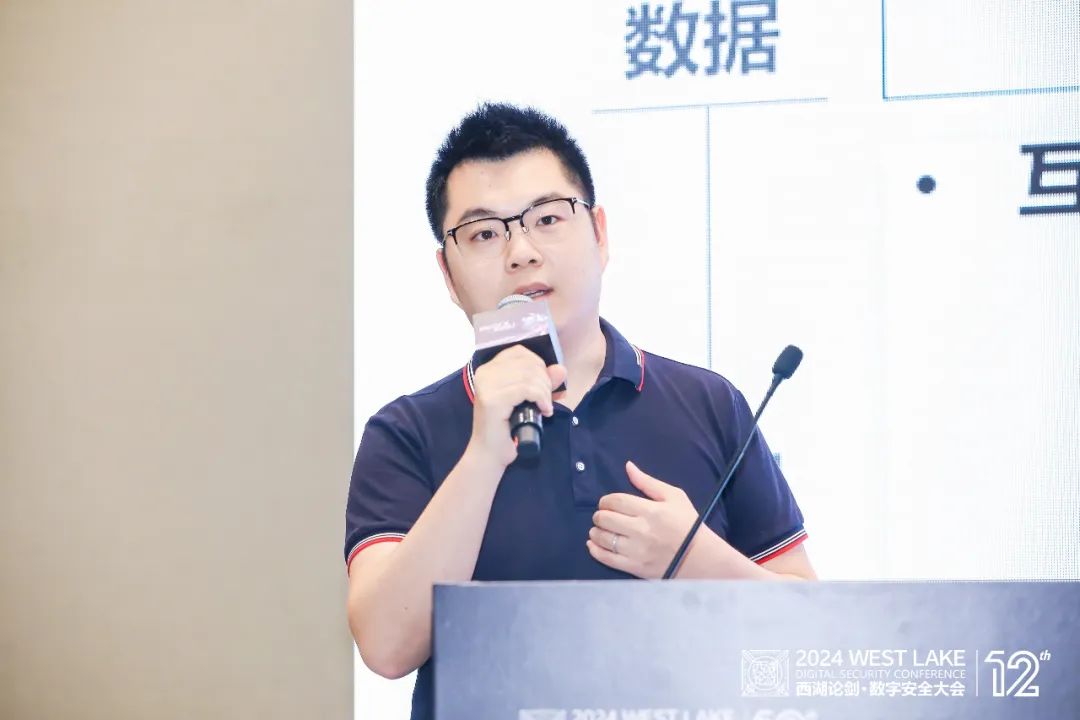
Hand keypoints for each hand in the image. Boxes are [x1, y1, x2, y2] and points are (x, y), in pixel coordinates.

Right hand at [468, 345, 565, 467]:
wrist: (489, 455)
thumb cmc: (507, 429)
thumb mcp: (527, 400)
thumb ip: (542, 383)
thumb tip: (560, 369)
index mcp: (488, 369)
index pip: (520, 352)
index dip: (539, 365)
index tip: (544, 385)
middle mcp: (485, 373)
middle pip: (528, 363)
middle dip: (545, 381)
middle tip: (546, 401)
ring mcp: (486, 385)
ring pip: (530, 376)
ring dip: (545, 392)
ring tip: (545, 407)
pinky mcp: (493, 400)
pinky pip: (527, 389)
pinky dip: (542, 399)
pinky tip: (544, 411)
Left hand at [586, 460, 704, 577]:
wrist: (700, 558)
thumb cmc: (687, 524)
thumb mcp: (674, 497)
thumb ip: (648, 482)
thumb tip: (628, 467)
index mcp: (651, 511)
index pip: (616, 501)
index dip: (605, 501)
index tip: (606, 503)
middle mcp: (641, 530)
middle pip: (606, 519)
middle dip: (599, 515)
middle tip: (602, 516)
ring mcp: (637, 551)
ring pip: (604, 539)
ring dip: (595, 532)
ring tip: (598, 529)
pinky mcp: (636, 567)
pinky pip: (608, 559)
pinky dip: (595, 550)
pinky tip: (593, 544)